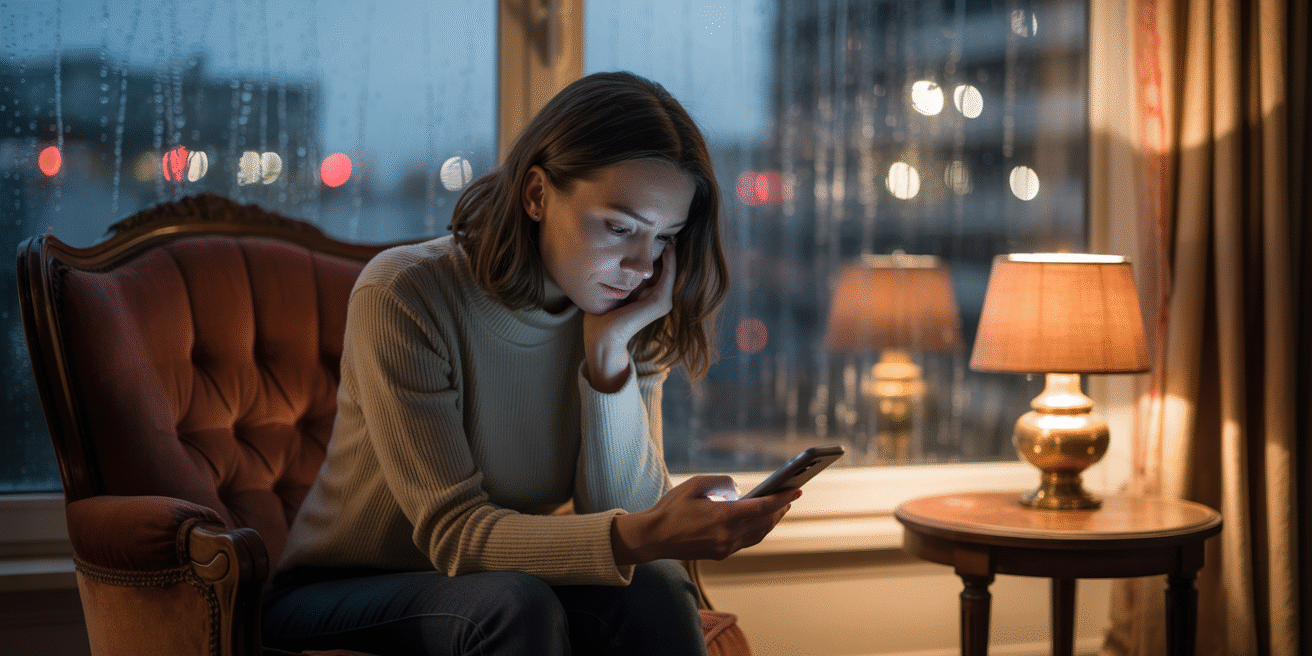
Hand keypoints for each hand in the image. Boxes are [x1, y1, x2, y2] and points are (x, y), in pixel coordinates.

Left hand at [582, 244, 676, 391]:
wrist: (602, 336)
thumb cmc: (602, 316)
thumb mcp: (614, 291)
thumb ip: (622, 279)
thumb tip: (618, 259)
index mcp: (648, 297)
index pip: (658, 271)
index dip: (660, 254)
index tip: (656, 236)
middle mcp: (659, 299)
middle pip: (666, 269)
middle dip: (668, 251)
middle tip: (668, 231)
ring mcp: (663, 301)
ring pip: (671, 271)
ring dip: (672, 253)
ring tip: (670, 235)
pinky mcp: (661, 302)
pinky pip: (669, 276)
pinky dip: (670, 261)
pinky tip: (668, 246)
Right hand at [611, 475, 798, 564]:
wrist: (653, 537)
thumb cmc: (671, 508)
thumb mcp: (694, 484)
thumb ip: (721, 482)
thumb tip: (738, 488)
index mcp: (723, 516)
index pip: (762, 508)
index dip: (782, 499)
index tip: (796, 490)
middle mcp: (728, 535)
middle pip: (765, 523)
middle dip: (780, 509)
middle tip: (790, 496)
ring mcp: (725, 547)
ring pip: (758, 535)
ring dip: (771, 522)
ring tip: (779, 508)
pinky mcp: (720, 554)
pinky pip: (747, 541)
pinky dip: (758, 530)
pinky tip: (759, 522)